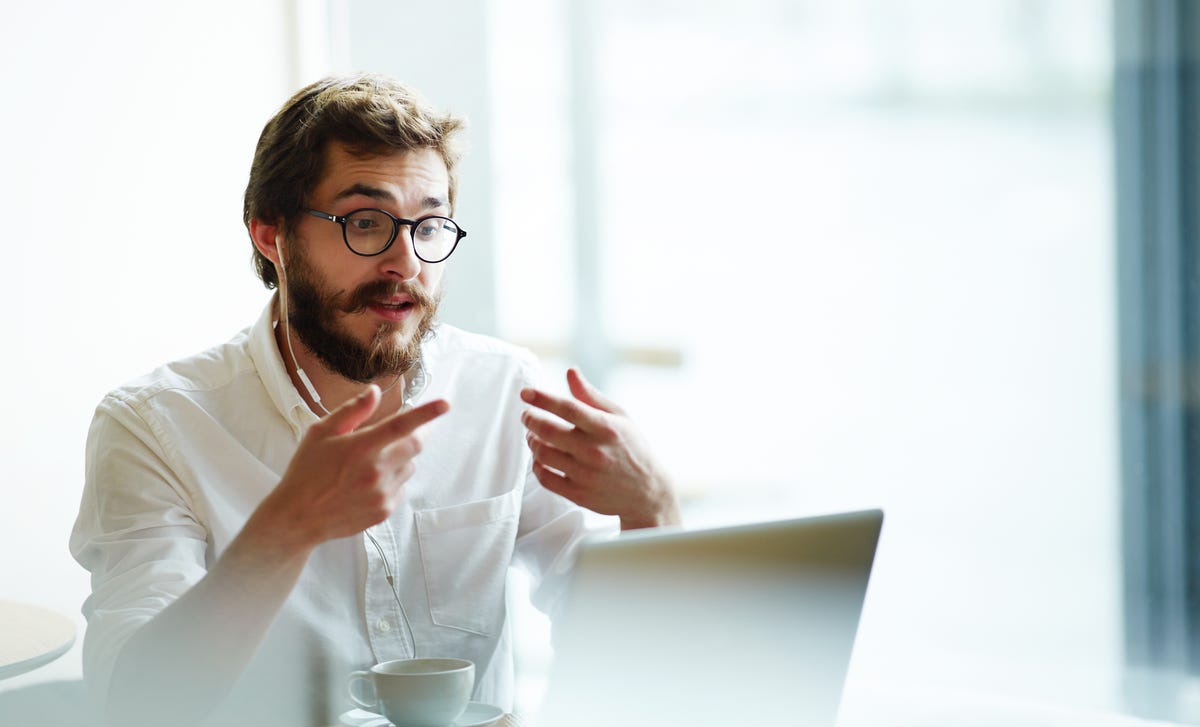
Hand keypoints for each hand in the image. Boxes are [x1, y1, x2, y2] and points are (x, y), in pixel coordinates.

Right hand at [253, 385, 449, 551]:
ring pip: (409, 466)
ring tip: (372, 462)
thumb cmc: (307, 472)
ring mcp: (382, 493)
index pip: (401, 425)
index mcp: (361, 447)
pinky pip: (401, 487)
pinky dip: (393, 480)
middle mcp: (376, 471)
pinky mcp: (385, 510)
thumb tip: (374, 392)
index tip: (445, 404)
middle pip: (415, 445)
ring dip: (401, 458)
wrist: (298, 517)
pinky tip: (368, 482)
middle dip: (418, 433)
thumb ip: (352, 411)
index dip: (426, 413)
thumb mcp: (320, 433)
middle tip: (411, 428)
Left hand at [520, 368, 679, 529]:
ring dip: (532, 441)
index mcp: (606, 428)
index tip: (525, 393)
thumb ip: (591, 395)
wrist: (648, 492)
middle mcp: (595, 451)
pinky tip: (540, 458)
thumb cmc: (633, 448)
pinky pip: (545, 478)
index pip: (566, 408)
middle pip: (548, 430)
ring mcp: (586, 475)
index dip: (542, 398)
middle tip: (527, 415)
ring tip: (533, 436)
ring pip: (543, 454)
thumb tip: (570, 372)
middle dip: (530, 419)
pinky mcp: (579, 495)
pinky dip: (537, 465)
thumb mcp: (620, 417)